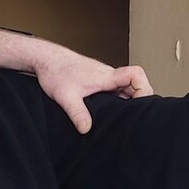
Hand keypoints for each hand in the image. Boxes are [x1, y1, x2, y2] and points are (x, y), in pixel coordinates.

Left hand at [36, 51, 153, 133]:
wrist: (45, 59)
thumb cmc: (55, 72)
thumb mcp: (65, 96)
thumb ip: (77, 113)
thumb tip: (86, 129)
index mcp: (106, 76)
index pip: (136, 74)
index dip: (143, 89)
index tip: (137, 105)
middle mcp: (108, 75)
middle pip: (136, 84)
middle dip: (139, 99)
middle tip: (131, 116)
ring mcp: (104, 77)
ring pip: (125, 88)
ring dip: (128, 100)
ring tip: (121, 117)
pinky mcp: (97, 81)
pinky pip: (115, 90)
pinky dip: (117, 99)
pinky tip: (108, 111)